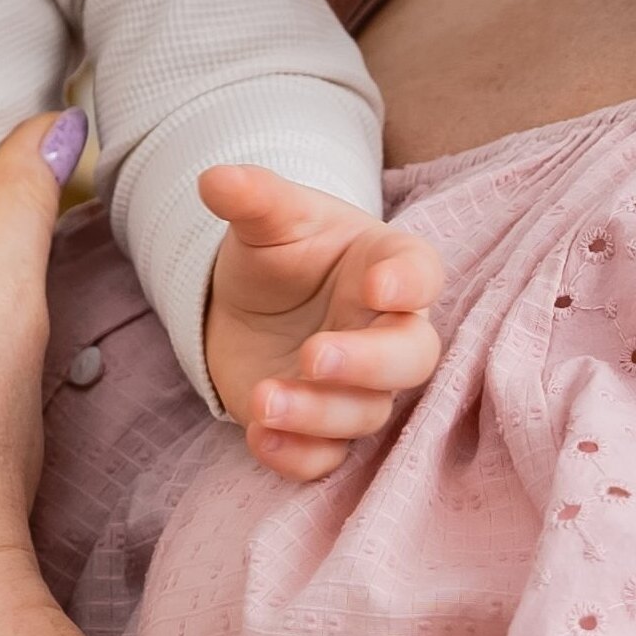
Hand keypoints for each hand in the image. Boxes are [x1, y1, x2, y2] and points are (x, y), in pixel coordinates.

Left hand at [198, 168, 443, 482]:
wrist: (251, 302)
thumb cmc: (282, 252)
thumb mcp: (268, 218)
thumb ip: (253, 198)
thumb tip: (214, 178)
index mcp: (387, 267)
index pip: (422, 273)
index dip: (410, 283)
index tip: (378, 284)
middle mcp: (386, 331)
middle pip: (410, 358)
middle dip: (367, 363)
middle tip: (314, 355)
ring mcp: (357, 386)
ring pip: (365, 413)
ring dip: (317, 413)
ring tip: (264, 399)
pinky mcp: (319, 426)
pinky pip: (327, 457)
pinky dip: (297, 456)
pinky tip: (259, 436)